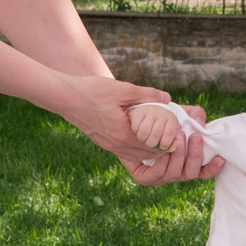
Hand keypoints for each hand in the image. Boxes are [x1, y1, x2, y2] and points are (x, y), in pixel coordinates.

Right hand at [52, 76, 220, 182]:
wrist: (64, 97)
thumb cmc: (92, 91)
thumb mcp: (122, 89)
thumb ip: (147, 95)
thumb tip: (167, 99)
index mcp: (124, 135)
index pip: (155, 148)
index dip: (171, 144)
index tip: (181, 136)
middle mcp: (117, 146)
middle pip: (149, 156)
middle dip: (164, 149)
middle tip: (178, 139)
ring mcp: (109, 146)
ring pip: (138, 156)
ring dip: (152, 150)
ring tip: (164, 138)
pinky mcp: (103, 143)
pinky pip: (126, 152)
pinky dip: (139, 147)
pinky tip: (144, 136)